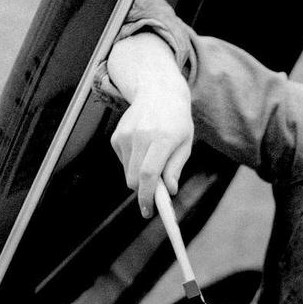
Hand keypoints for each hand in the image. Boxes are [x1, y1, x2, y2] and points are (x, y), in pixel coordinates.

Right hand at [107, 34, 194, 216]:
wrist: (157, 92)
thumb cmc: (177, 121)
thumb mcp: (185, 143)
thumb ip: (176, 167)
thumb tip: (169, 190)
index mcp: (162, 138)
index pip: (149, 173)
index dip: (147, 196)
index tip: (148, 211)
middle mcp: (141, 135)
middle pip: (134, 178)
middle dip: (143, 192)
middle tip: (154, 196)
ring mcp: (126, 135)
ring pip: (128, 173)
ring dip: (139, 176)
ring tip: (153, 159)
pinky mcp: (116, 136)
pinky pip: (124, 163)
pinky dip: (133, 164)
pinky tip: (143, 148)